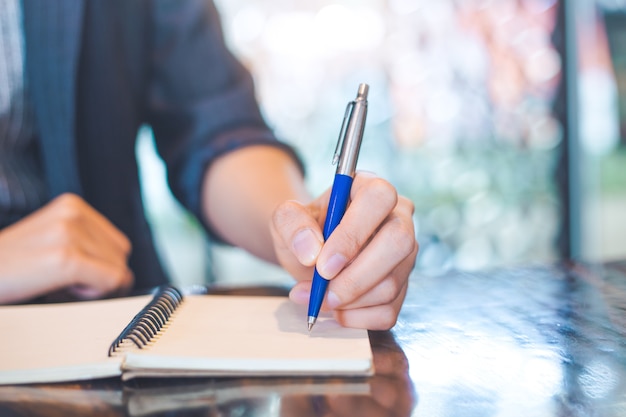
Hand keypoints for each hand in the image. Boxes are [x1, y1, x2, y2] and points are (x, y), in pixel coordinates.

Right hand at [0, 193, 133, 303]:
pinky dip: (92, 293)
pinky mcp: (65, 258)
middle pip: (121, 256)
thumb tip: (126, 274)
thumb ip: (86, 245)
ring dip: (92, 285)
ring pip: (117, 270)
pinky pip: (109, 281)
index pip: (119, 244)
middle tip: (62, 278)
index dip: (101, 265)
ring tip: (56, 279)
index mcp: (72, 205)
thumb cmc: (11, 266)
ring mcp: (69, 234)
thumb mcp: (51, 241)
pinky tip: (62, 286)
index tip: (72, 271)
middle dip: (99, 275)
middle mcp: (73, 213)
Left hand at [270, 172, 417, 329]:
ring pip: (392, 283)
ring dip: (350, 301)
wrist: (310, 256)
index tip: (323, 264)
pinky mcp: (403, 286)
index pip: (379, 198)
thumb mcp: (285, 219)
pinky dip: (357, 318)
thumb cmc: (304, 231)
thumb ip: (291, 223)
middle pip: (399, 242)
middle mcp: (397, 217)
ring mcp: (405, 254)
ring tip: (316, 298)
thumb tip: (312, 251)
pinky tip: (336, 311)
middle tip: (324, 292)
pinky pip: (390, 310)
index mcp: (371, 189)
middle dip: (357, 276)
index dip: (353, 233)